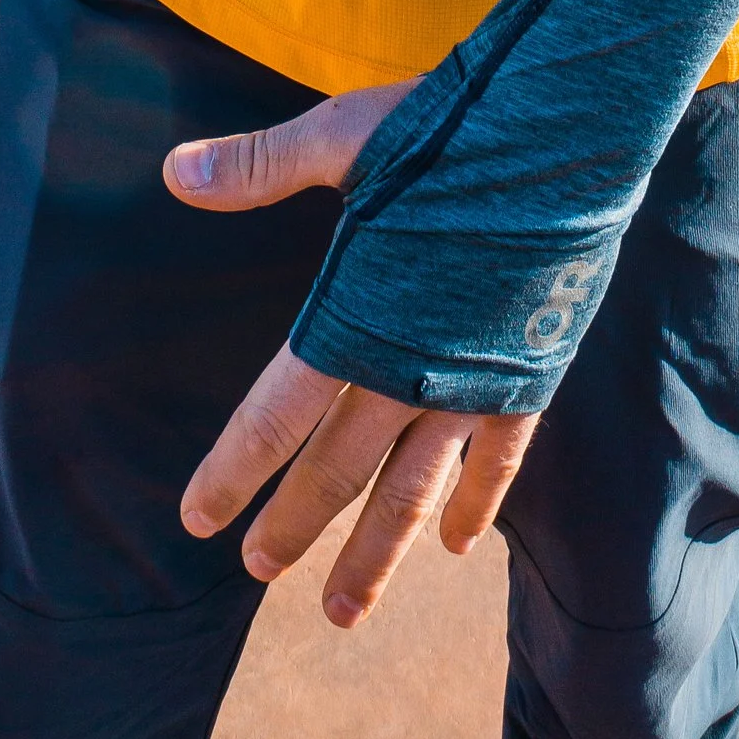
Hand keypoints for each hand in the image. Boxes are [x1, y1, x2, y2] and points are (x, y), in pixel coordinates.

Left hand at [164, 85, 535, 629]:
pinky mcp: (528, 373)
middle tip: (257, 571)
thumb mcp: (344, 138)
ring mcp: (474, 380)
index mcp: (354, 320)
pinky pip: (499, 458)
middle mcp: (410, 369)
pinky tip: (457, 548)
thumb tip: (172, 172)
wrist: (566, 132)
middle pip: (339, 469)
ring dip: (377, 553)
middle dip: (296, 524)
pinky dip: (476, 504)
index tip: (197, 520)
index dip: (233, 472)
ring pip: (414, 490)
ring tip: (342, 612)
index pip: (276, 418)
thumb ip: (260, 167)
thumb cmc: (451, 127)